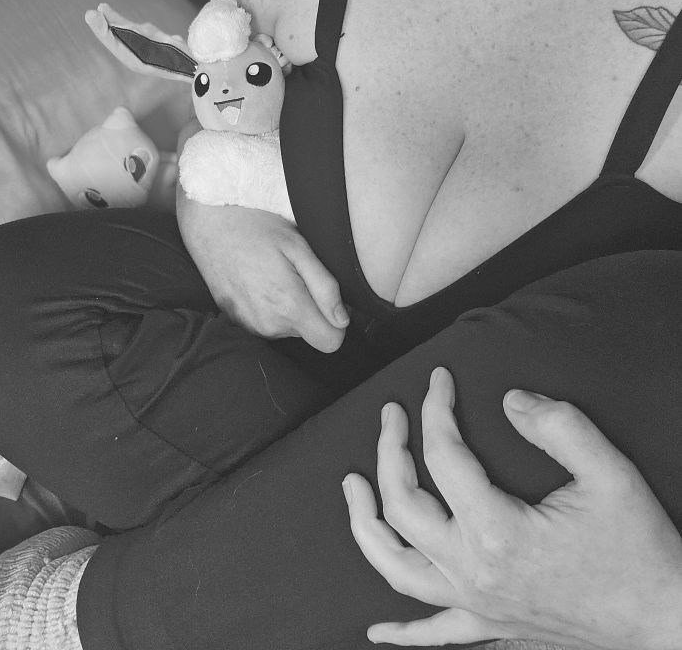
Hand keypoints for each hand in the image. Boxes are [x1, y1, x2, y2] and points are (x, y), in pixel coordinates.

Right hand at [177, 192, 347, 352]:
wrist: (209, 224)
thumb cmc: (256, 228)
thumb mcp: (299, 247)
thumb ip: (325, 287)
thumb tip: (343, 320)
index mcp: (289, 306)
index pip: (331, 342)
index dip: (338, 323)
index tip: (328, 297)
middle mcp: (269, 324)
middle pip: (310, 333)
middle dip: (311, 308)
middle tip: (295, 272)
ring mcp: (250, 325)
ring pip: (288, 328)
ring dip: (290, 306)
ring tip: (275, 272)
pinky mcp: (236, 322)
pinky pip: (268, 323)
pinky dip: (270, 306)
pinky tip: (259, 280)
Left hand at [343, 368, 681, 649]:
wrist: (663, 619)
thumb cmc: (637, 548)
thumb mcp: (609, 473)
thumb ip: (558, 426)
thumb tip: (511, 400)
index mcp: (498, 531)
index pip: (443, 455)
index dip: (435, 409)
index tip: (438, 379)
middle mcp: (473, 571)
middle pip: (402, 505)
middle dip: (389, 451)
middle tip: (391, 414)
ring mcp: (476, 604)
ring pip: (396, 567)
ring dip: (367, 525)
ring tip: (352, 487)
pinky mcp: (488, 626)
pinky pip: (432, 633)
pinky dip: (400, 631)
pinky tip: (376, 630)